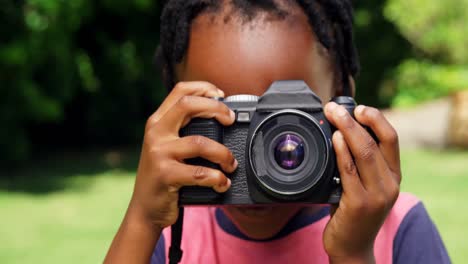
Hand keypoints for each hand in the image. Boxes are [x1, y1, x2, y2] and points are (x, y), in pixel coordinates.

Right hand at [128, 81, 237, 229]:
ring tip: (231, 164)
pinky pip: (200, 173)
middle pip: (188, 104)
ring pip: (200, 143)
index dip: (204, 87)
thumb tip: (222, 117)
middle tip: (231, 120)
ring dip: (223, 153)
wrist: (144, 209)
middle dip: (216, 108)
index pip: (180, 90)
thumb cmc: (164, 175)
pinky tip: (222, 183)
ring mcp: (159, 153)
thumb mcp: (168, 146)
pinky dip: (217, 179)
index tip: (221, 96)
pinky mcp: (165, 175)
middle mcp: (156, 133)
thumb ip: (185, 130)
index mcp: (158, 122)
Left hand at [323, 102, 400, 262]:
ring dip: (346, 129)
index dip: (376, 119)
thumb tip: (339, 132)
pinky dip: (341, 151)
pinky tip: (334, 138)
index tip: (359, 107)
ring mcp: (376, 195)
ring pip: (364, 152)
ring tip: (331, 115)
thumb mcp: (363, 186)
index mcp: (393, 176)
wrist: (352, 248)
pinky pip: (349, 171)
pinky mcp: (359, 204)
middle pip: (376, 141)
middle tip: (334, 107)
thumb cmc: (353, 213)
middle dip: (354, 119)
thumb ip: (358, 163)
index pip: (392, 139)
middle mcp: (390, 184)